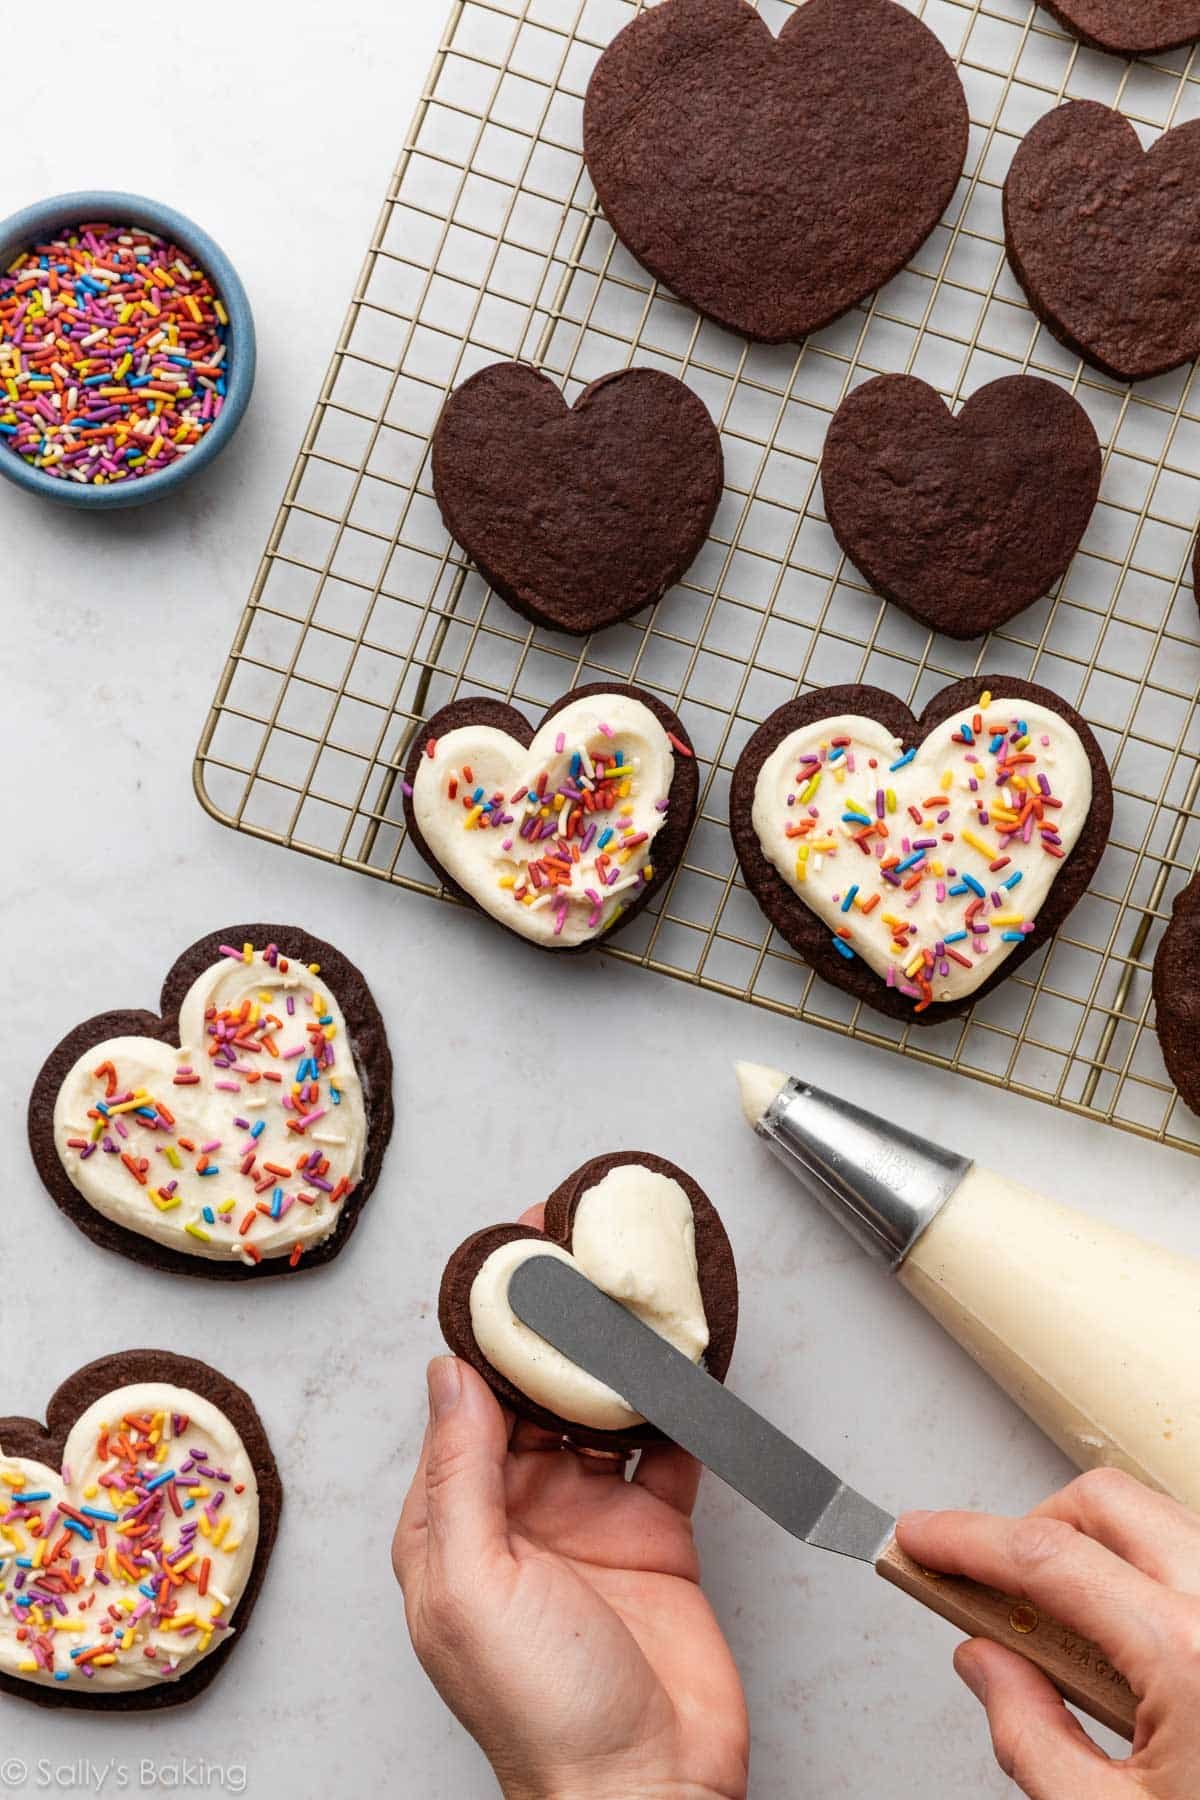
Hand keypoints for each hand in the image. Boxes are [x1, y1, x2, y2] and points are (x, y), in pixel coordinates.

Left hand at [393, 1207, 747, 1799]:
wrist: (648, 1789)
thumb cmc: (544, 1714)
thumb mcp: (473, 1585)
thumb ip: (460, 1473)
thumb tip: (446, 1372)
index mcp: (456, 1523)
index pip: (464, 1398)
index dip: (485, 1325)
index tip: (507, 1259)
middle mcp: (519, 1512)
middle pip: (533, 1391)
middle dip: (551, 1322)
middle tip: (576, 1250)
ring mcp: (590, 1521)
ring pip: (598, 1410)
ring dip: (612, 1353)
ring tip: (629, 1288)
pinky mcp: (656, 1534)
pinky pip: (665, 1449)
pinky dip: (676, 1403)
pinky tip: (684, 1360)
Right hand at [898, 1469, 1199, 1799]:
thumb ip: (1029, 1736)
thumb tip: (984, 1661)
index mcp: (1191, 1654)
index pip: (1046, 1556)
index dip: (964, 1538)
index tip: (921, 1537)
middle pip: (1105, 1503)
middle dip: (1032, 1528)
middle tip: (988, 1584)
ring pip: (1161, 1522)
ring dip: (1096, 1548)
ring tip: (1065, 1629)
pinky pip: (1199, 1562)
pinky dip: (1152, 1576)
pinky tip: (1133, 1643)